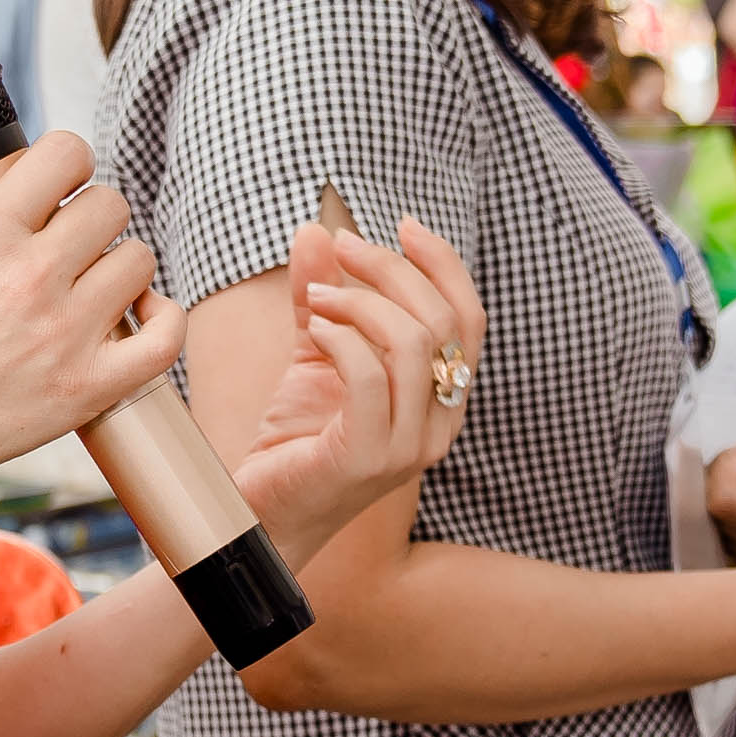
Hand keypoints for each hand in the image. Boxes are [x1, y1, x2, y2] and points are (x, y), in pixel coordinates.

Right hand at [0, 128, 182, 488]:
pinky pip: (164, 337)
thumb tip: (26, 208)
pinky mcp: (90, 386)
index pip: (65, 155)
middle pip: (109, 205)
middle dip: (90, 215)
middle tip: (71, 241)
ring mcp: (67, 334)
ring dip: (118, 265)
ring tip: (94, 282)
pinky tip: (141, 314)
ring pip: (139, 260)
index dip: (68, 162)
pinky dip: (163, 318)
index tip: (61, 182)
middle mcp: (33, 277)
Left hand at [228, 217, 480, 547]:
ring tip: (318, 297)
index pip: (469, 319)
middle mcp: (439, 424)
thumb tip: (315, 232)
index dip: (445, 265)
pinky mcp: (367, 458)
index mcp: (442, 398)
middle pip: (443, 321)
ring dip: (361, 301)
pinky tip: (315, 332)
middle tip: (341, 247)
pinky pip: (371, 378)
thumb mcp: (316, 354)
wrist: (266, 511)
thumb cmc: (299, 439)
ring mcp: (409, 447)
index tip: (403, 224)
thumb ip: (323, 297)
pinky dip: (343, 339)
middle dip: (391, 269)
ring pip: (414, 344)